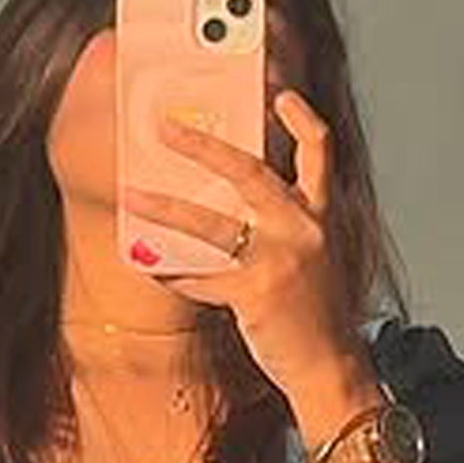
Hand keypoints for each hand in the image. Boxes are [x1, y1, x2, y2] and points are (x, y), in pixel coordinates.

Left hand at [130, 88, 370, 417]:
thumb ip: (284, 227)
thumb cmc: (317, 315)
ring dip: (166, 208)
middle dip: (203, 145)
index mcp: (320, 215)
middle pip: (250, 171)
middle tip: (165, 128)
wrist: (331, 368)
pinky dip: (173, 272)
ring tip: (132, 194)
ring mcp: (280, 261)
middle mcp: (303, 229)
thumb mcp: (313, 259)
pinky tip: (148, 263)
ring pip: (212, 224)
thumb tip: (230, 205)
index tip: (278, 94)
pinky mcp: (256, 296)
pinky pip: (202, 279)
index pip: (319, 151)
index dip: (300, 118)